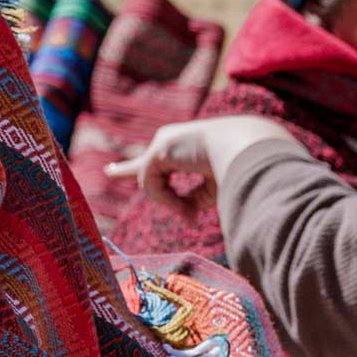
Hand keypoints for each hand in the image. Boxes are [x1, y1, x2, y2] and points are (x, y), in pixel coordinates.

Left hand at [106, 115, 289, 211]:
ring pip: (152, 183)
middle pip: (146, 163)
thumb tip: (184, 215)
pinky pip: (151, 184)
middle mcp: (173, 141)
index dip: (149, 164)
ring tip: (191, 213)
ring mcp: (163, 142)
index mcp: (188, 147)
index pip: (164, 156)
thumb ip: (195, 199)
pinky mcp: (159, 149)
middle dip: (125, 170)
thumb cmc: (237, 166)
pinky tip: (185, 205)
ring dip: (172, 202)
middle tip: (109, 173)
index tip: (124, 167)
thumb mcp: (215, 188)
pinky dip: (168, 200)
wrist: (246, 148)